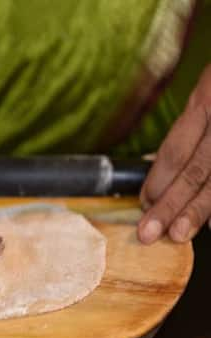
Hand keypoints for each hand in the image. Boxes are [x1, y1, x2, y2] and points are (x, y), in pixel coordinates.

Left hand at [139, 65, 210, 243]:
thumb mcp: (208, 93)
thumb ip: (191, 128)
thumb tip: (159, 166)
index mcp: (207, 100)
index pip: (176, 148)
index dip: (157, 180)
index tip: (143, 203)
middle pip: (195, 169)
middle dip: (170, 204)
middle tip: (148, 232)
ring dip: (199, 209)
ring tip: (178, 233)